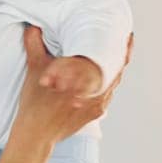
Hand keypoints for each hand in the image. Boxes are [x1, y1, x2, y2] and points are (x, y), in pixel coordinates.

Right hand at [13, 26, 126, 144]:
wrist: (36, 134)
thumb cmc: (36, 103)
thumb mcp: (35, 70)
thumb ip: (35, 46)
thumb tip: (32, 28)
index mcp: (89, 77)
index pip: (117, 59)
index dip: (124, 47)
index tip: (129, 36)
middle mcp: (99, 92)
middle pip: (117, 72)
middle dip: (117, 58)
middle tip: (118, 44)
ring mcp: (98, 105)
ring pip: (111, 85)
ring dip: (109, 74)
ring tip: (106, 63)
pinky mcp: (93, 115)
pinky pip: (104, 98)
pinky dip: (102, 88)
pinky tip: (95, 83)